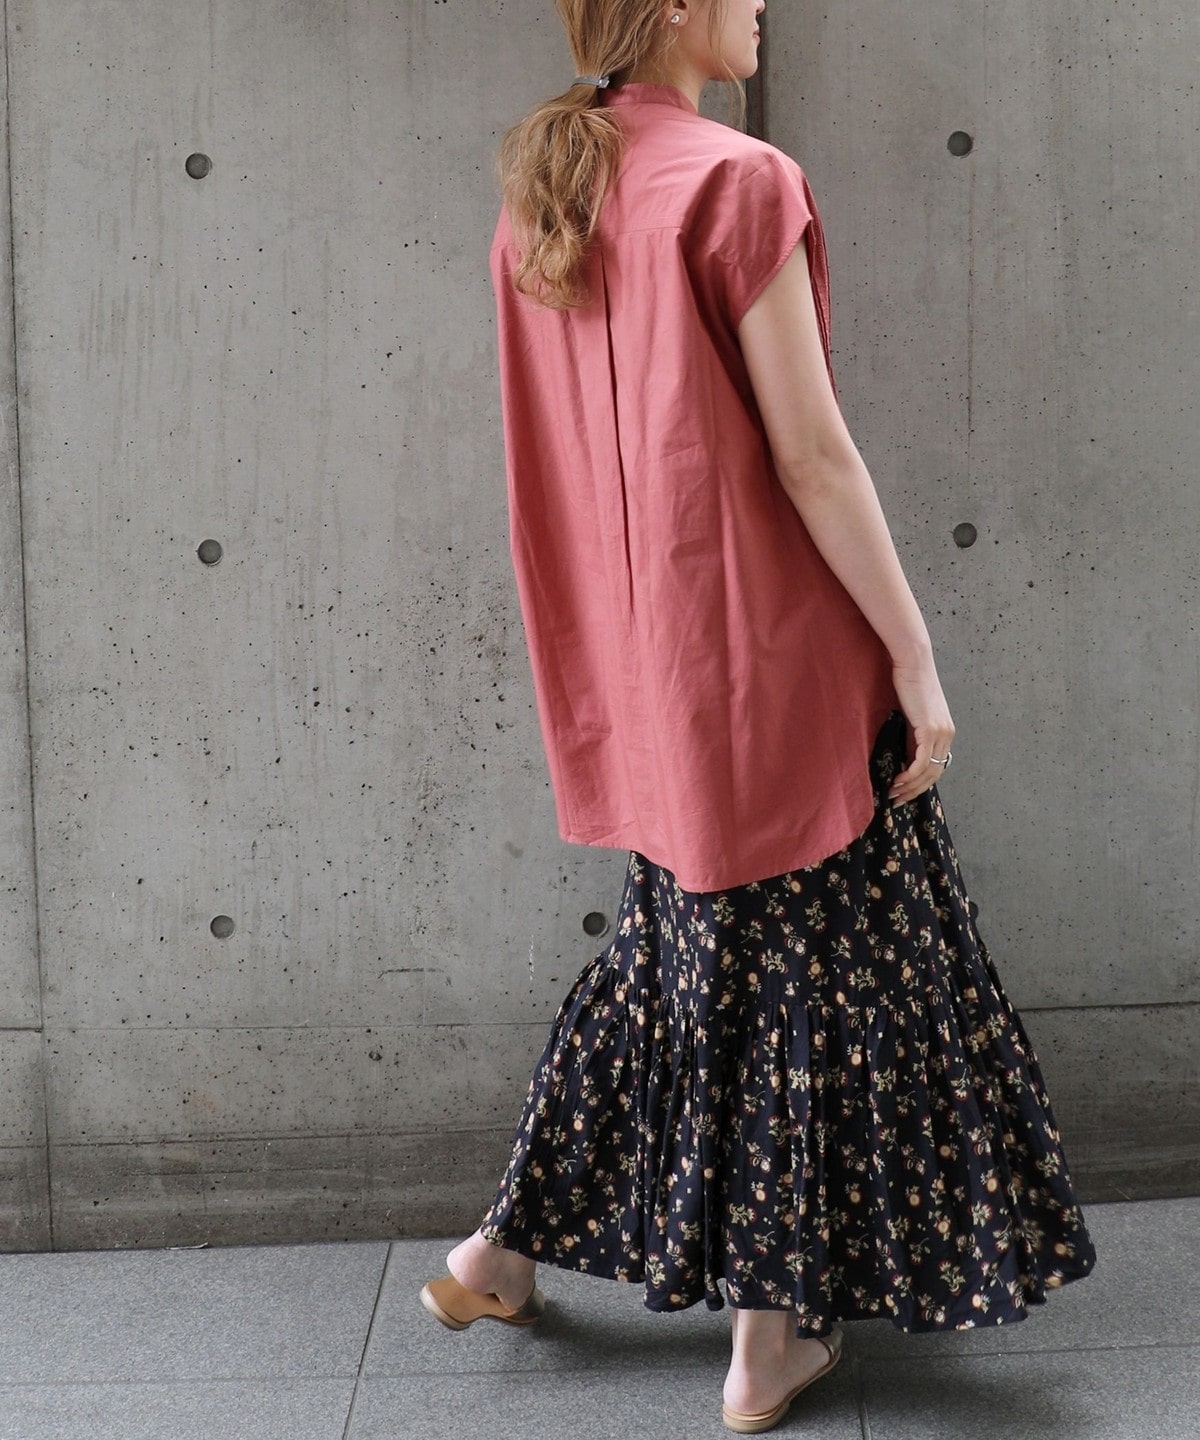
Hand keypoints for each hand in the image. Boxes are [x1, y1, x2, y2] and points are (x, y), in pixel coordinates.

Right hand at [887, 657, 954, 805]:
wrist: (913, 663)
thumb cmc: (908, 683)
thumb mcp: (911, 713)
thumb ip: (911, 733)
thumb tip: (900, 752)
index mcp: (945, 733)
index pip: (937, 768)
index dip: (921, 785)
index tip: (904, 793)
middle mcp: (947, 735)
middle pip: (934, 774)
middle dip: (915, 791)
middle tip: (897, 800)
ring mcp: (940, 733)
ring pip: (928, 772)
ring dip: (910, 786)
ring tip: (893, 793)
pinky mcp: (929, 730)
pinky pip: (921, 762)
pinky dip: (910, 775)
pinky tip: (897, 780)